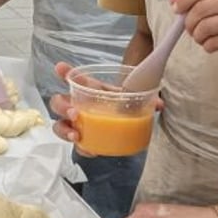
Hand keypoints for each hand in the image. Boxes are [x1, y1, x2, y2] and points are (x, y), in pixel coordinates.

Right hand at [49, 62, 163, 155]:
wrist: (124, 123)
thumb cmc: (122, 105)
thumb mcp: (132, 97)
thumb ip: (145, 98)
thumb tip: (159, 104)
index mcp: (90, 90)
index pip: (73, 78)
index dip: (64, 72)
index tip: (60, 68)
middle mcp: (79, 105)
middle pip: (58, 103)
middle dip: (62, 106)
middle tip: (75, 112)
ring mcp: (78, 124)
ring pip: (59, 125)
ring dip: (65, 129)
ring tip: (76, 134)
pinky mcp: (84, 140)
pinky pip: (77, 145)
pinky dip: (82, 148)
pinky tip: (91, 149)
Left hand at [172, 0, 217, 58]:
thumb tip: (175, 0)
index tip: (178, 9)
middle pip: (200, 9)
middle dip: (189, 22)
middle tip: (191, 28)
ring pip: (205, 27)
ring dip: (197, 36)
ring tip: (201, 37)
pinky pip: (214, 43)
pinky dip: (208, 46)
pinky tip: (212, 44)